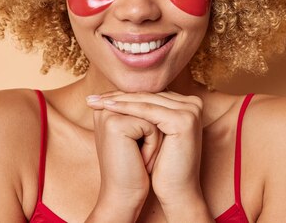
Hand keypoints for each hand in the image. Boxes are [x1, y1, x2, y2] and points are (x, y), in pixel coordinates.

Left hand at [87, 91, 205, 206]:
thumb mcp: (152, 134)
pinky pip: (148, 111)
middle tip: (92, 99)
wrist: (176, 192)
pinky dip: (126, 108)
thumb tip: (117, 94)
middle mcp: (193, 103)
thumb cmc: (162, 166)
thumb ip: (144, 112)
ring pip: (146, 101)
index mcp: (188, 104)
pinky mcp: (183, 120)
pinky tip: (108, 108)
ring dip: (119, 101)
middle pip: (148, 96)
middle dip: (118, 97)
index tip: (98, 98)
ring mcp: (191, 110)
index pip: (150, 95)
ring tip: (96, 103)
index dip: (124, 96)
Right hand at [87, 97, 161, 221]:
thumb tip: (165, 92)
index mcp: (107, 107)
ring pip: (153, 115)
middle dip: (154, 132)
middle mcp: (104, 107)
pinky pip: (151, 127)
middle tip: (142, 155)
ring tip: (141, 158)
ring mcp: (108, 113)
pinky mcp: (115, 124)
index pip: (145, 102)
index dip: (154, 125)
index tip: (143, 147)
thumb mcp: (140, 134)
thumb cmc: (135, 167)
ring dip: (154, 140)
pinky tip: (140, 162)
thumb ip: (144, 112)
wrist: (124, 195)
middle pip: (150, 106)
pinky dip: (153, 146)